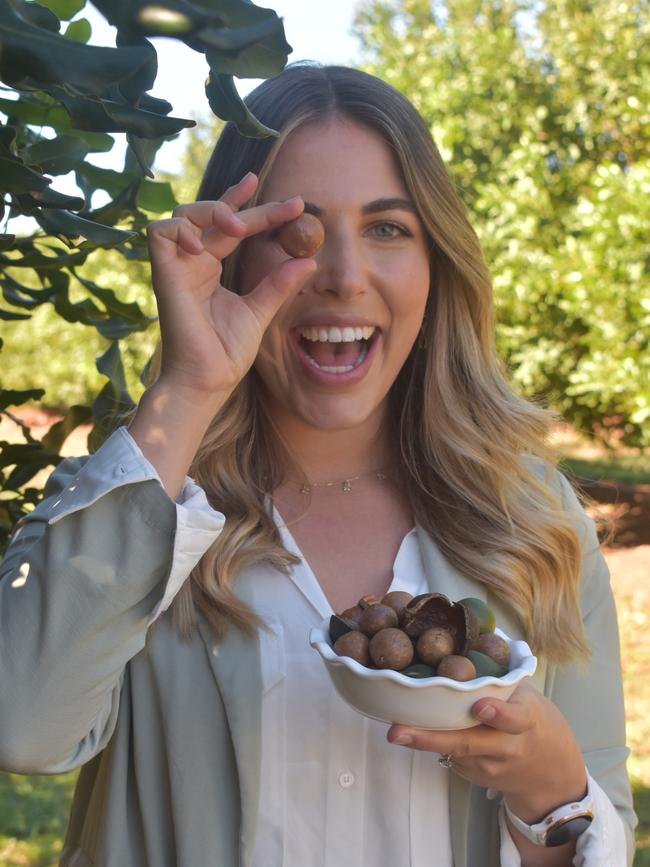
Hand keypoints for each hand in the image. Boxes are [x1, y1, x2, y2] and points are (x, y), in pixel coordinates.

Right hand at [146, 172, 315, 409]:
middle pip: (212, 214)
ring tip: (238, 228)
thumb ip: (279, 284)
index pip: (231, 227)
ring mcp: (177, 268)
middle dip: (245, 203)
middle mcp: (193, 263)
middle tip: (287, 206)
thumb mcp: (260, 311)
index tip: (294, 205)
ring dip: (211, 210)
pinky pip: (159, 234)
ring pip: (181, 214)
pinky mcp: (164, 276)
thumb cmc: (226, 353)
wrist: (208, 381)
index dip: (259, 210)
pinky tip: (203, 244)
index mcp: (211, 269)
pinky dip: (180, 230)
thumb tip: (308, 261)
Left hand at [387, 681, 586, 821]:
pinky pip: (452, 757)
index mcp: (527, 721)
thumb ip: (501, 679)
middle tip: (397, 731)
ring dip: (423, 741)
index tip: (479, 707)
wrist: (552, 775)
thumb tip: (465, 640)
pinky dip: (437, 743)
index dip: (498, 714)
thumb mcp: (528, 696)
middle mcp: (508, 748)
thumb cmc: (536, 721)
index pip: (515, 719)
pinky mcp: (477, 777)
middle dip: (430, 738)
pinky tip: (423, 732)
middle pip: (468, 743)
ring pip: (453, 752)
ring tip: (396, 730)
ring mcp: (491, 767)